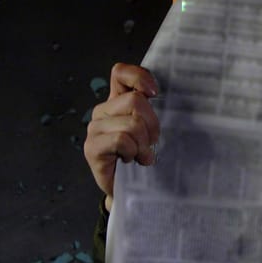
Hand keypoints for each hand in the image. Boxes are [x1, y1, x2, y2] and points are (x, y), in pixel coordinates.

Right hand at [84, 63, 160, 212]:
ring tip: (142, 155)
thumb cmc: (144, 155)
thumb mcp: (153, 128)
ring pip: (131, 123)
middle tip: (152, 142)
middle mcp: (104, 111)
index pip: (120, 73)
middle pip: (134, 101)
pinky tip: (132, 160)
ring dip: (143, 143)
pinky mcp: (91, 147)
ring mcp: (95, 128)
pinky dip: (133, 151)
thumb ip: (155, 110)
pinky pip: (121, 139)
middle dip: (152, 124)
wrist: (131, 189)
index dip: (139, 77)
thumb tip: (170, 95)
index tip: (155, 93)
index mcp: (118, 101)